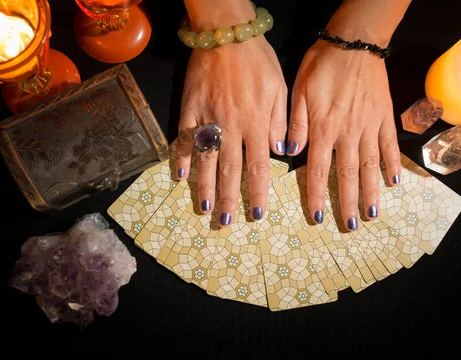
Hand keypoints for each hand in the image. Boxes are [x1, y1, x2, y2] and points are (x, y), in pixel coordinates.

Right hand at [176, 36, 286, 226]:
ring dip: (204, 188)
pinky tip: (180, 176)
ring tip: (203, 210)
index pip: (258, 168)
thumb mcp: (280, 88)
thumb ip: (280, 121)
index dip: (257, 194)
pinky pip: (185, 138)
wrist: (227, 34)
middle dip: (227, 200)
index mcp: (257, 123)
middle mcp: (232, 126)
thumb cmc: (258, 61)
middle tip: (225, 223)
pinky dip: (182, 158)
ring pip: (206, 161)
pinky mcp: (190, 109)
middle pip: (229, 171)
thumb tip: (280, 152)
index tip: (256, 215)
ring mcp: (208, 119)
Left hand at [288, 39, 400, 228]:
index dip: (317, 196)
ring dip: (371, 192)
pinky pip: (389, 146)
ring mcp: (369, 127)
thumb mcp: (297, 92)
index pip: (318, 171)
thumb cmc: (321, 66)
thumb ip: (295, 125)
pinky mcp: (385, 117)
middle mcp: (347, 134)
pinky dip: (392, 164)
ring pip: (370, 166)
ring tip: (371, 214)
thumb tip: (289, 154)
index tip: (319, 218)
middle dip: (348, 203)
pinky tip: (394, 182)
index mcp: (323, 129)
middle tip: (351, 225)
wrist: (353, 43)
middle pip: (347, 175)